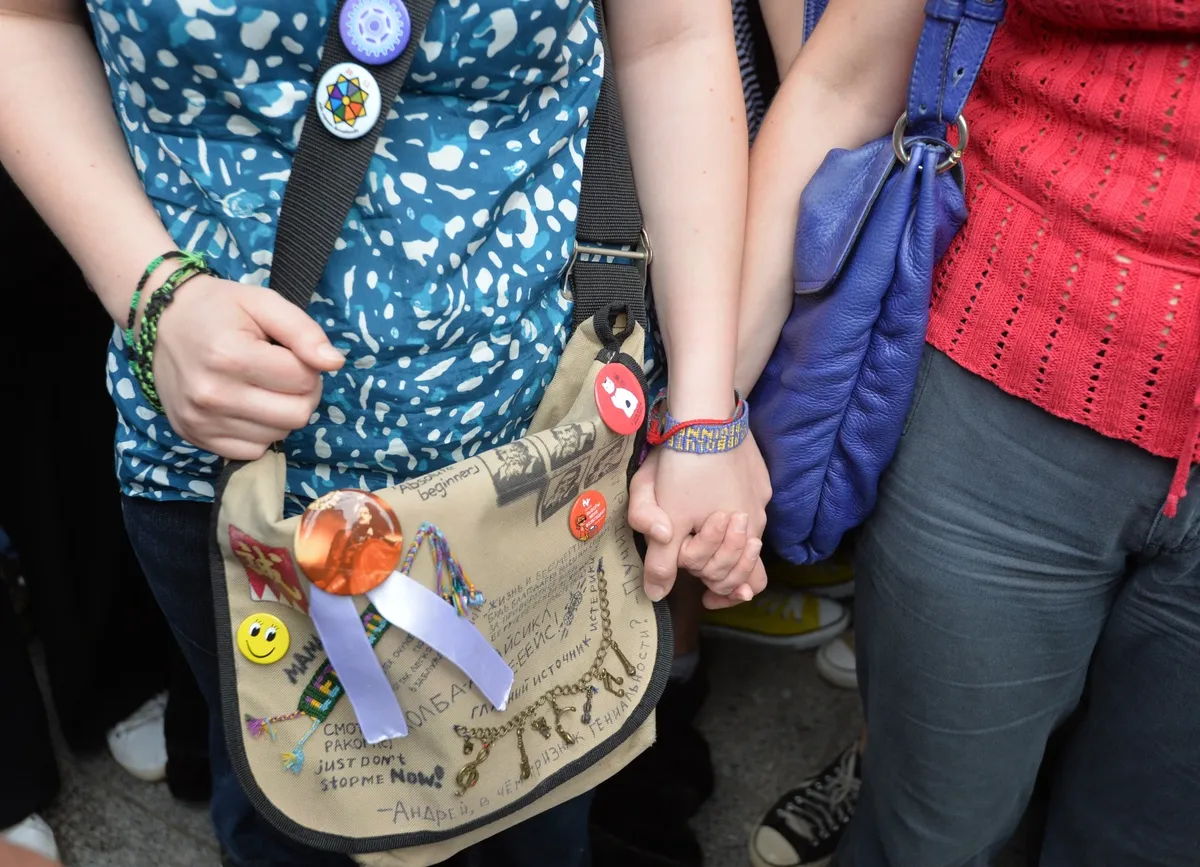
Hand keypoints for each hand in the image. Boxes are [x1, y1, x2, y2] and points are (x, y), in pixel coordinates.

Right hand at [151, 275, 343, 459]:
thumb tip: (334, 363)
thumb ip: (304, 331)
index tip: (289, 352)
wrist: (161, 321)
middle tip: (284, 372)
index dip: (308, 364)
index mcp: (230, 356)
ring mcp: (201, 421)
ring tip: (261, 385)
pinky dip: (259, 431)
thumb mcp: (264, 303)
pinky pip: (253, 451)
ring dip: (281, 412)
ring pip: (278, 435)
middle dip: (302, 392)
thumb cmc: (218, 309)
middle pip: (297, 414)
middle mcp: (212, 394)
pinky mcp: (196, 437)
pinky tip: (246, 404)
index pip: (305, 380)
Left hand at [628, 433, 770, 607]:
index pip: (743, 582)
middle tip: (704, 571)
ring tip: (710, 539)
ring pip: (751, 531)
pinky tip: (713, 500)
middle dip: (728, 571)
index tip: (705, 597)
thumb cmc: (686, 470)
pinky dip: (734, 512)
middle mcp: (759, 519)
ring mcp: (762, 494)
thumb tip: (656, 594)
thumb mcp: (667, 518)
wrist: (706, 415)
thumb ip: (661, 561)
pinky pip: (750, 502)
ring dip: (732, 543)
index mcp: (741, 537)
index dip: (722, 594)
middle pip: (751, 561)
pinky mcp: (758, 473)